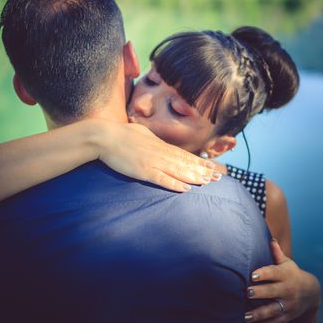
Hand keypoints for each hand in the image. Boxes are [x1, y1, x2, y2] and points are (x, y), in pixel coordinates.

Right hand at [96, 122, 218, 191]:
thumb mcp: (142, 134)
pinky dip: (174, 184)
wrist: (104, 137)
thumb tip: (161, 145)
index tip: (212, 166)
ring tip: (207, 182)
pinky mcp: (143, 170)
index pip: (183, 155)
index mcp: (159, 145)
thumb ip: (153, 141)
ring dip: (193, 177)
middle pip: (185, 163)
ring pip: (178, 171)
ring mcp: (152, 162)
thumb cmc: (121, 134)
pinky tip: (185, 188)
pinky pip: (161, 179)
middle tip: (218, 177)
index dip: (198, 161)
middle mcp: (160, 153)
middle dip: (202, 170)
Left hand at [245, 239, 320, 322]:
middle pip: (272, 292)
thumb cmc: (292, 274)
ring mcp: (289, 304)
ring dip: (259, 314)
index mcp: (286, 275)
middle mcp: (288, 290)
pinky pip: (277, 322)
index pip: (274, 273)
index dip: (264, 274)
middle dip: (260, 293)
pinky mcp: (288, 316)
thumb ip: (277, 253)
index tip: (252, 275)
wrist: (312, 292)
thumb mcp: (287, 263)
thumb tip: (271, 238)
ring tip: (246, 316)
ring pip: (273, 310)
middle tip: (247, 293)